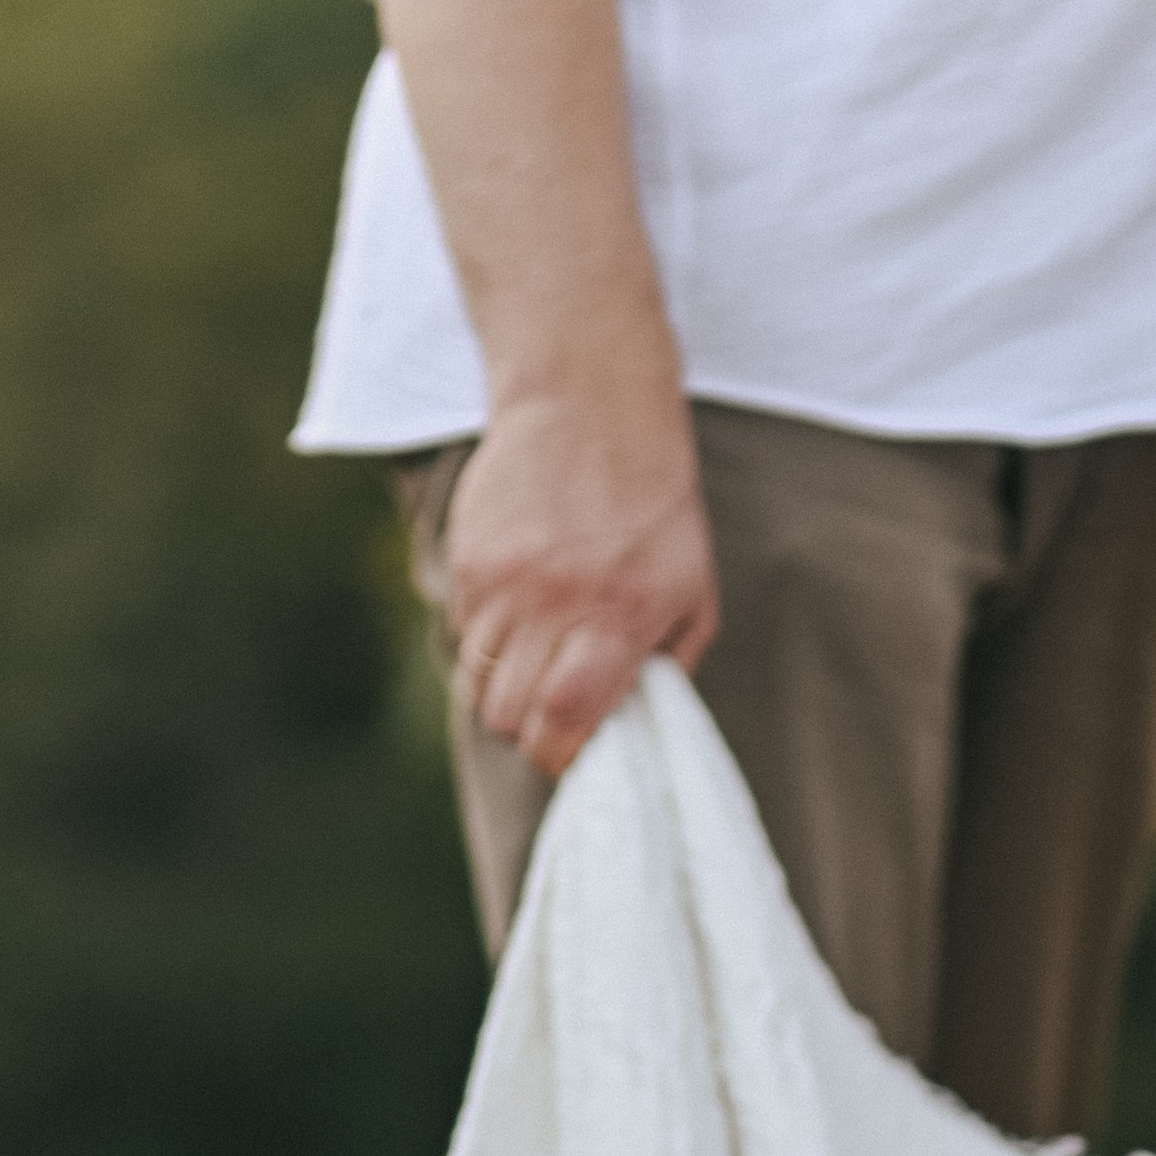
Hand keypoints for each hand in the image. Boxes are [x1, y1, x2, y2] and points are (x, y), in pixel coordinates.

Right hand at [445, 371, 716, 779]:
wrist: (588, 402)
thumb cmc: (656, 505)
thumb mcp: (693, 587)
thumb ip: (669, 664)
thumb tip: (634, 726)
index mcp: (615, 619)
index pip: (562, 720)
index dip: (559, 754)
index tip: (569, 751)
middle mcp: (552, 604)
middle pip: (507, 714)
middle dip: (528, 728)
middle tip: (551, 711)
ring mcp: (500, 580)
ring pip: (477, 680)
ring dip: (503, 686)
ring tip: (535, 657)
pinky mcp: (467, 556)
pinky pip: (462, 630)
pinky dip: (486, 637)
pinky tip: (518, 605)